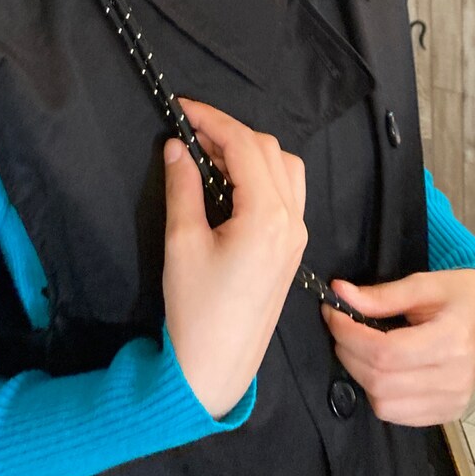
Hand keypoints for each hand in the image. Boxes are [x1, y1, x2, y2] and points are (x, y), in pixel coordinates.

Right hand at [162, 98, 307, 419]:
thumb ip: (183, 187)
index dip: (212, 119)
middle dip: (230, 132)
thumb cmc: (196, 310)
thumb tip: (177, 146)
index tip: (183, 108)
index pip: (244, 146)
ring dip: (250, 151)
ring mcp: (297, 234)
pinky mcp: (292, 248)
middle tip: (191, 133)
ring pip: (285, 167)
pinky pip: (288, 192)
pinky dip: (263, 174)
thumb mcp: (182, 243)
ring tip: (210, 156)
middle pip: (268, 150)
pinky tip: (231, 183)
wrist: (216, 367)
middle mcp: (291, 219)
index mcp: (266, 216)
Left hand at [321, 270, 474, 425]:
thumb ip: (381, 295)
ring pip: (383, 405)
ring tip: (361, 347)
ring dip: (361, 376)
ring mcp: (453, 403)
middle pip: (380, 382)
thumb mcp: (423, 283)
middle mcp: (455, 380)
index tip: (332, 312)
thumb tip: (339, 294)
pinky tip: (381, 368)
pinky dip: (379, 393)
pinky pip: (397, 415)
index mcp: (453, 341)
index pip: (386, 353)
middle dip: (348, 353)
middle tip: (340, 327)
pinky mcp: (447, 414)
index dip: (349, 334)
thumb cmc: (459, 294)